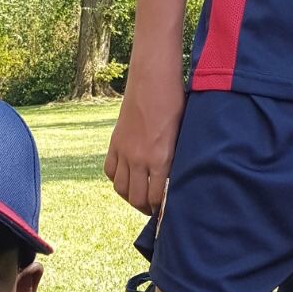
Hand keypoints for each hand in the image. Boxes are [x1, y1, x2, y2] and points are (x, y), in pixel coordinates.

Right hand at [103, 64, 184, 213]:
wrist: (152, 80)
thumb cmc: (174, 102)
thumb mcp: (182, 132)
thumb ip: (175, 158)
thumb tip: (174, 178)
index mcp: (160, 158)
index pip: (156, 196)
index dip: (159, 208)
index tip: (164, 211)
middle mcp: (139, 159)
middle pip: (136, 197)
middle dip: (144, 208)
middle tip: (152, 209)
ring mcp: (124, 151)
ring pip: (120, 188)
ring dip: (129, 197)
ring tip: (138, 197)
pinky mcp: (114, 143)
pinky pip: (110, 171)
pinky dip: (117, 179)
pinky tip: (126, 178)